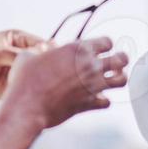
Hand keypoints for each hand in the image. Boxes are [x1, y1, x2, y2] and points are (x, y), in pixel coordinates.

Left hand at [0, 30, 43, 108]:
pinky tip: (35, 92)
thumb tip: (41, 54)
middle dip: (45, 65)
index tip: (52, 60)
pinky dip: (31, 89)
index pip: (39, 43)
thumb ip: (17, 54)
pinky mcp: (14, 86)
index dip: (47, 51)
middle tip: (49, 73)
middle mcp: (19, 53)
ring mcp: (17, 70)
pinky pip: (27, 87)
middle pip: (40, 59)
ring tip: (43, 84)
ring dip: (39, 79)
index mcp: (15, 38)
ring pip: (36, 74)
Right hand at [2, 36, 128, 131]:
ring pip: (121, 81)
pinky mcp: (89, 104)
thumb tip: (44, 48)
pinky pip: (107, 102)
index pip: (107, 41)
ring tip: (112, 79)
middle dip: (121, 59)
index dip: (105, 44)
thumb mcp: (29, 56)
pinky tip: (97, 99)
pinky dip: (103, 100)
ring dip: (118, 79)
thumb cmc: (25, 80)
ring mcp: (93, 86)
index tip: (100, 49)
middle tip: (116, 62)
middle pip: (122, 59)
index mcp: (78, 50)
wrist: (26, 107)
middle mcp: (90, 66)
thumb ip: (41, 50)